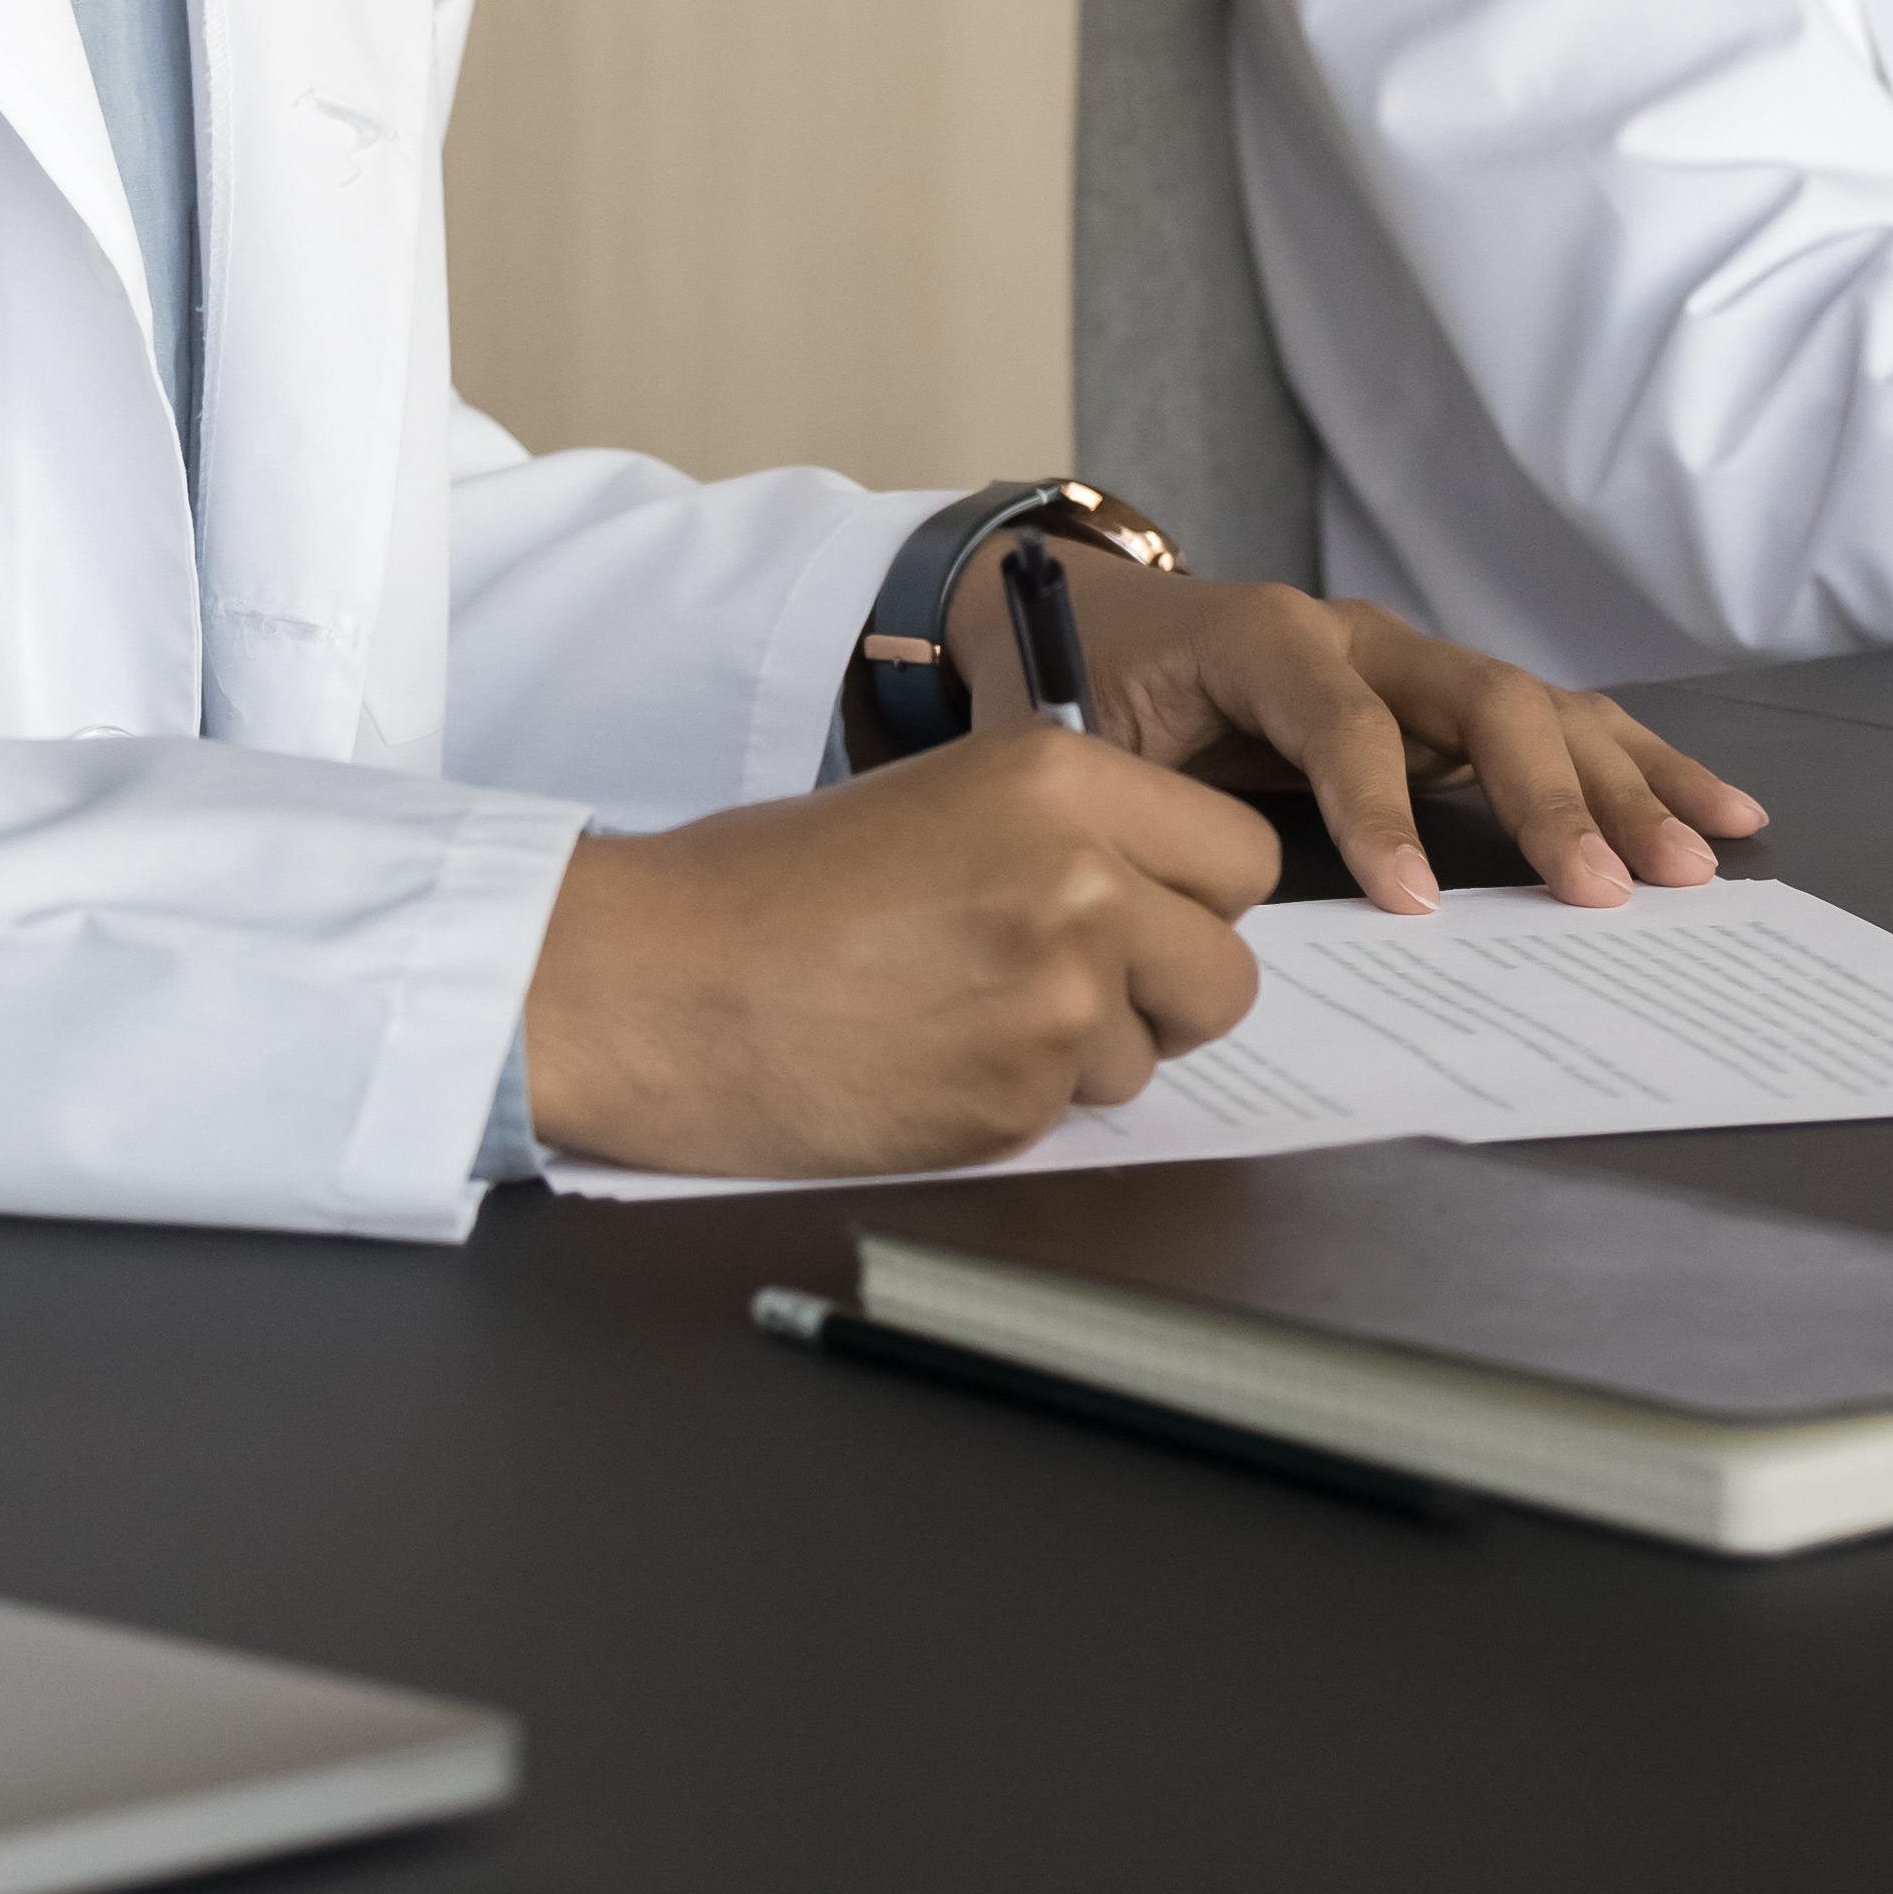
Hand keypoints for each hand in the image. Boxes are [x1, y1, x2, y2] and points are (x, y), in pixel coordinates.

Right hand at [527, 732, 1287, 1180]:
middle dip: (1163, 992)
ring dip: (1084, 1054)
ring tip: (961, 1018)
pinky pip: (1073, 1114)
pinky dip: (1016, 1104)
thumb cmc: (764, 887)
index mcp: (1065, 779)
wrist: (652, 980)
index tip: (1146, 913)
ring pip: (1153, 1055)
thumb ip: (1064, 836)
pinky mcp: (1016, 1100)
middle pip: (1227, 971)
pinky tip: (926, 1063)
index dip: (1194, 899)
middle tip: (1065, 986)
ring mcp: (1058, 997)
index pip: (1240, 855)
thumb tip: (1156, 896)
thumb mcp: (938, 797)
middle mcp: (1084, 879)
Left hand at [1036, 553, 1774, 913]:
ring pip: (1544, 708)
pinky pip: (1558, 726)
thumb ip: (1144, 799)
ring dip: (1625, 786)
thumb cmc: (1078, 687)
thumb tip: (1200, 904)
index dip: (1381, 809)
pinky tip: (1716, 810)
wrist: (1089, 618)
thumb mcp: (1077, 737)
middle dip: (1551, 797)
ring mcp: (1418, 661)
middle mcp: (1363, 634)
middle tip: (1607, 887)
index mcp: (1265, 636)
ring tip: (1699, 854)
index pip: (1344, 720)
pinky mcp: (1452, 702)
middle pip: (1482, 700)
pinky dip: (1639, 768)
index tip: (1415, 904)